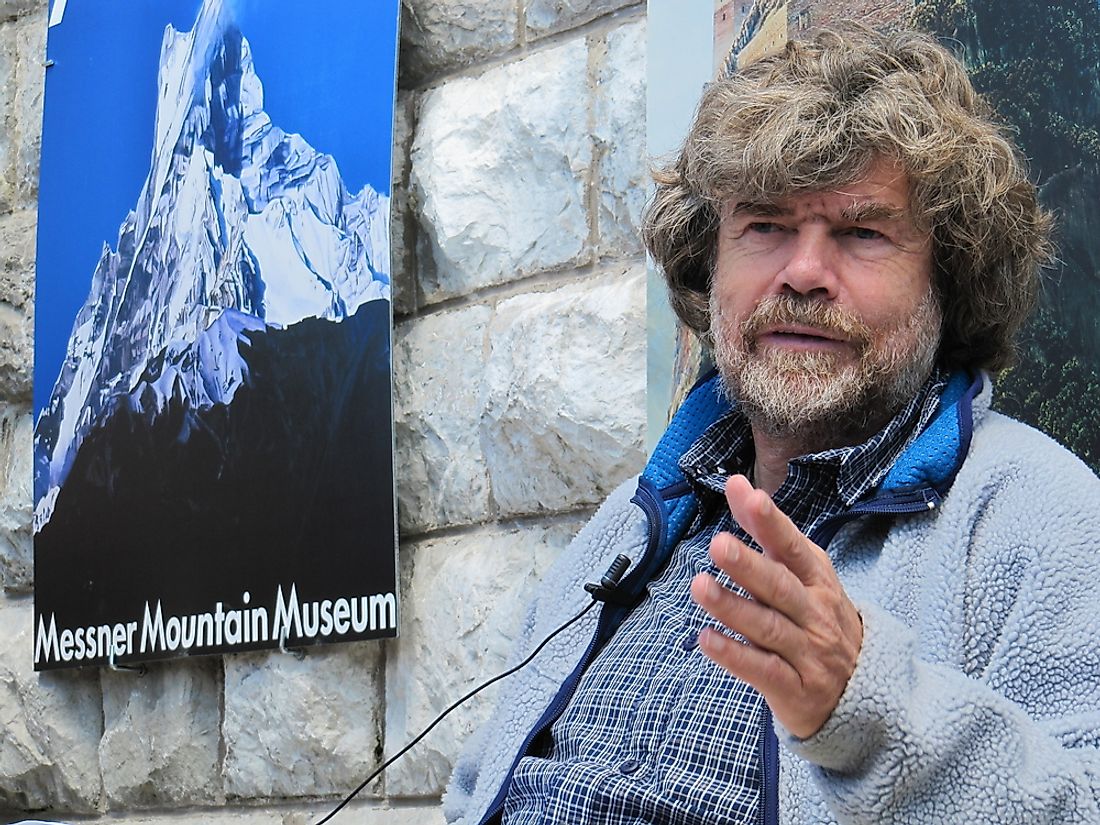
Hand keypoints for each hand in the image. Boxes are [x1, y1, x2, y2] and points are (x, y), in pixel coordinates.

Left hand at [689, 474, 862, 738]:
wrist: (865, 695)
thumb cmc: (820, 622)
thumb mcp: (804, 576)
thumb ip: (769, 533)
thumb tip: (738, 485)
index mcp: (818, 581)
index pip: (794, 548)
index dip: (772, 523)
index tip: (749, 496)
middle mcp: (815, 614)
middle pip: (780, 587)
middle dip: (749, 566)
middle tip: (719, 545)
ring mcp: (808, 653)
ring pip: (768, 627)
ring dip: (732, 607)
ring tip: (699, 586)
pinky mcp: (796, 690)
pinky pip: (763, 671)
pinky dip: (735, 655)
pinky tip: (706, 639)